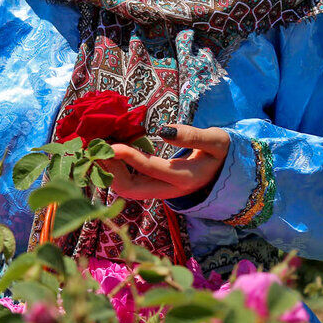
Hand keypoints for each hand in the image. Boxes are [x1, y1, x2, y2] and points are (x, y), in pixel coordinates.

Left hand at [97, 124, 229, 201]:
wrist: (225, 172)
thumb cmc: (221, 153)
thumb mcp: (216, 141)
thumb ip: (193, 136)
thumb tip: (164, 130)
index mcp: (184, 178)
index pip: (150, 169)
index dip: (128, 156)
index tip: (111, 144)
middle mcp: (168, 191)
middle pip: (130, 189)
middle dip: (110, 169)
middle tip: (96, 147)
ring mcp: (158, 191)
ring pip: (125, 188)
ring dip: (109, 169)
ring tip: (98, 147)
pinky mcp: (152, 188)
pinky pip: (128, 182)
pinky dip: (115, 168)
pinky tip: (108, 151)